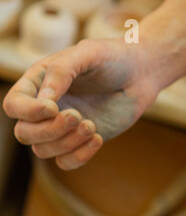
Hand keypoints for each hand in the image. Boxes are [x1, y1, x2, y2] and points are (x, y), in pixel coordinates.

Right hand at [2, 40, 159, 168]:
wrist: (141, 73)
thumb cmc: (112, 57)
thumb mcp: (88, 53)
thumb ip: (62, 72)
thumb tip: (44, 101)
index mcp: (38, 83)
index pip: (14, 105)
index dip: (28, 112)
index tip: (53, 107)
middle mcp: (44, 107)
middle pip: (25, 133)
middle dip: (49, 130)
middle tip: (78, 116)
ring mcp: (61, 127)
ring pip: (43, 150)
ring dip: (66, 143)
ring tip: (91, 125)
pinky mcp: (79, 141)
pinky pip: (65, 162)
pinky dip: (78, 156)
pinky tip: (98, 138)